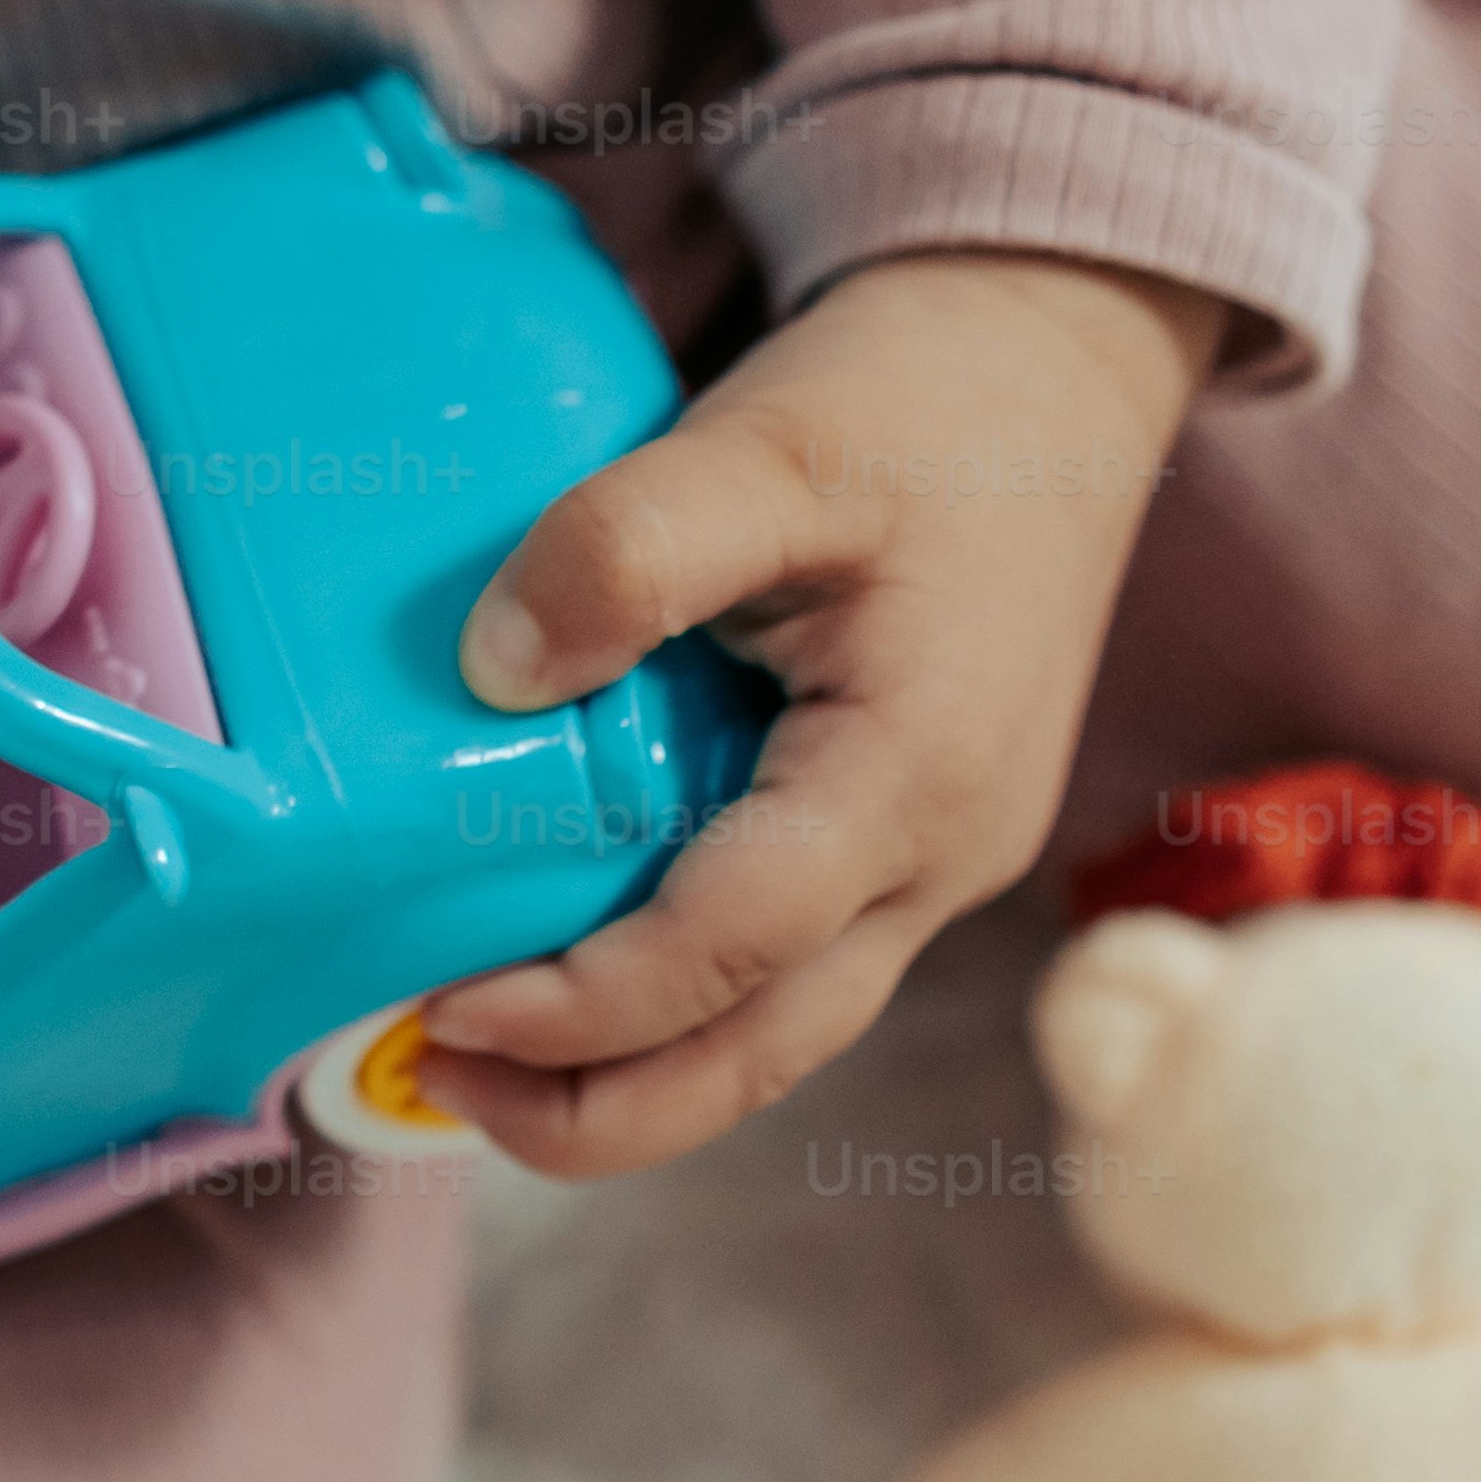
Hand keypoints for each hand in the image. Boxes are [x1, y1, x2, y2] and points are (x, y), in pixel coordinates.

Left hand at [406, 248, 1227, 1180]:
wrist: (1052, 369)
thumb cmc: (921, 404)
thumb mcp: (767, 441)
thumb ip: (630, 547)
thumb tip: (494, 671)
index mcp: (916, 772)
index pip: (733, 947)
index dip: (583, 1006)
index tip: (442, 1008)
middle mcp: (943, 854)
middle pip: (762, 1052)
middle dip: (594, 1112)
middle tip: (428, 1082)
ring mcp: (933, 865)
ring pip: (778, 1036)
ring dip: (630, 1081)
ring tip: (468, 1064)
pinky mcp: (904, 847)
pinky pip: (787, 971)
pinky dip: (675, 1008)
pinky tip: (566, 978)